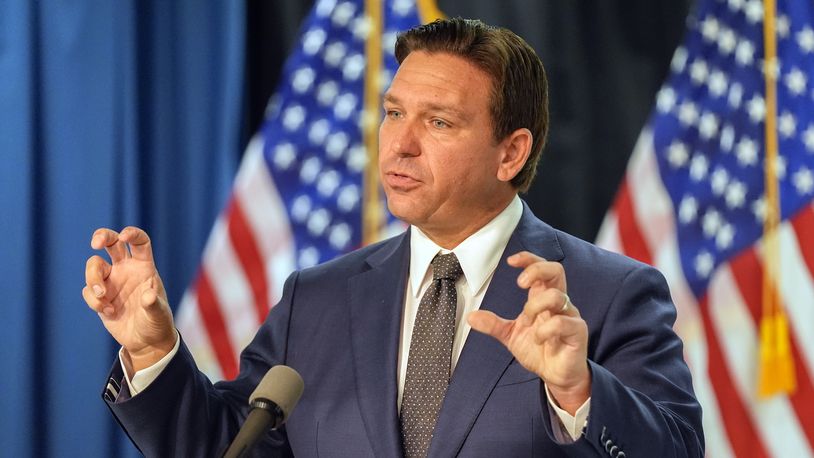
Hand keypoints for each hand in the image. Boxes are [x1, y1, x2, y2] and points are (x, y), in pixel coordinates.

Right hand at [82, 227, 175, 375]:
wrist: (146, 341)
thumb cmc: (157, 323)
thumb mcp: (159, 315)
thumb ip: (153, 305)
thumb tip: (148, 297)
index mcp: (144, 267)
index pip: (139, 242)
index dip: (132, 234)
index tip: (124, 237)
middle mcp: (126, 269)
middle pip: (111, 242)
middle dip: (101, 236)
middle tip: (95, 244)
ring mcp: (111, 281)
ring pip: (94, 265)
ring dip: (93, 279)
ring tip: (103, 298)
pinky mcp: (100, 296)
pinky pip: (88, 290)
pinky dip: (94, 301)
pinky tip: (109, 312)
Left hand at [468, 251, 589, 413]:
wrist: (556, 376)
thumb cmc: (539, 351)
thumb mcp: (511, 336)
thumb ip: (493, 325)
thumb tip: (470, 317)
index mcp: (543, 298)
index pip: (542, 269)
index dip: (529, 259)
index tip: (511, 261)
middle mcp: (559, 303)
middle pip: (556, 271)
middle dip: (537, 270)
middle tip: (519, 283)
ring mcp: (570, 316)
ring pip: (557, 296)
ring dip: (535, 306)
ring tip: (527, 322)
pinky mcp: (577, 332)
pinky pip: (563, 322)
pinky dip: (545, 330)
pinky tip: (538, 340)